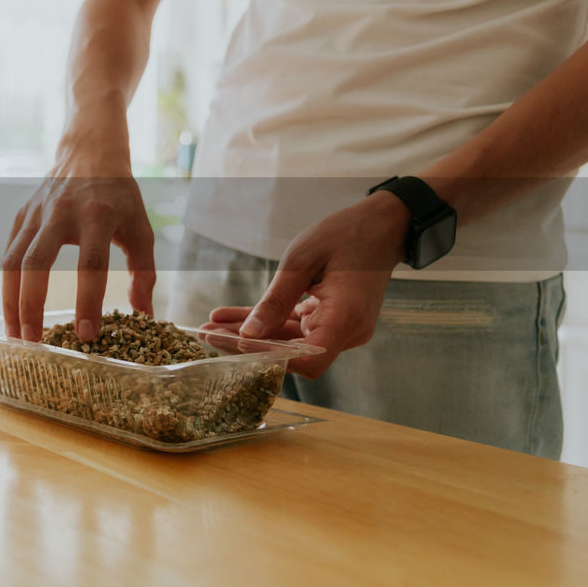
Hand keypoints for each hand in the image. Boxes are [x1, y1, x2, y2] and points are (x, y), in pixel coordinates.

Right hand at [1, 128, 155, 342]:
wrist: (90, 152)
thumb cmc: (120, 196)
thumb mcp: (141, 229)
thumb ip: (144, 272)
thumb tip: (144, 316)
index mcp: (98, 216)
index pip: (91, 264)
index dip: (88, 301)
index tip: (87, 334)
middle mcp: (62, 213)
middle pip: (37, 263)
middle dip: (32, 306)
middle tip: (35, 342)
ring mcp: (36, 213)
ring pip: (13, 261)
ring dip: (10, 302)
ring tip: (16, 335)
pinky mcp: (21, 216)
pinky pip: (8, 254)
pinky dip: (7, 286)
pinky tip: (13, 311)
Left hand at [203, 191, 411, 377]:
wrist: (381, 225)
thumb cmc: (346, 234)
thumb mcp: (302, 260)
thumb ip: (275, 300)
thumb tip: (248, 336)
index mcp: (346, 318)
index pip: (307, 361)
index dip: (270, 357)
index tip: (235, 344)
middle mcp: (347, 332)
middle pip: (292, 354)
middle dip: (246, 346)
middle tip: (206, 334)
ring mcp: (339, 329)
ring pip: (287, 340)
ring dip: (250, 333)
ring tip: (209, 326)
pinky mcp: (330, 320)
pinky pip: (293, 327)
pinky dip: (265, 322)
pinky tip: (228, 316)